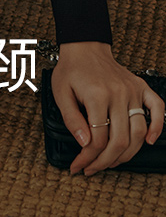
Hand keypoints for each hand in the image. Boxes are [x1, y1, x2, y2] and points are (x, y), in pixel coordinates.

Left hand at [51, 41, 164, 175]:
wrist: (85, 47)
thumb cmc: (71, 70)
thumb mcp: (60, 93)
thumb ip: (71, 119)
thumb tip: (85, 143)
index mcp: (97, 95)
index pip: (97, 138)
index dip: (88, 157)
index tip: (78, 166)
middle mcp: (118, 94)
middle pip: (119, 140)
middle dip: (105, 161)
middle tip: (92, 169)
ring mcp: (132, 91)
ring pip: (138, 132)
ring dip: (126, 153)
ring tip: (111, 161)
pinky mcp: (141, 87)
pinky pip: (158, 108)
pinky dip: (157, 126)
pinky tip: (149, 141)